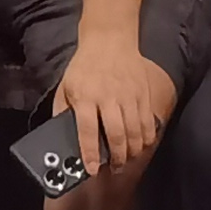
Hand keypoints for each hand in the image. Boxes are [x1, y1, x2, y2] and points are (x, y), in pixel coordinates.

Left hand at [59, 39, 175, 176]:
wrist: (110, 40)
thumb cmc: (85, 66)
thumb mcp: (66, 86)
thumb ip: (63, 111)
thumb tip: (61, 136)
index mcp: (85, 96)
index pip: (87, 130)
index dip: (90, 153)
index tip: (92, 170)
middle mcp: (109, 97)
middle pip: (117, 135)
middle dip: (117, 158)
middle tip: (115, 168)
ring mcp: (129, 96)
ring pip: (135, 132)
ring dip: (132, 152)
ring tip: (127, 160)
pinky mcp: (143, 94)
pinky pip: (149, 122)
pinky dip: (147, 138)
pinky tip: (141, 146)